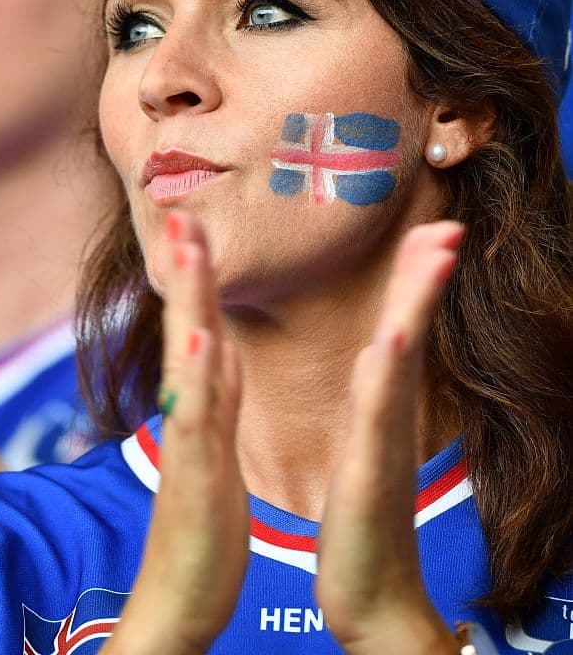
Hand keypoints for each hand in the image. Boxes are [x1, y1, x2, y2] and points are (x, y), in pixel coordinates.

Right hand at [108, 211, 247, 654]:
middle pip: (187, 322)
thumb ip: (214, 389)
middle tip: (181, 207)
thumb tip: (214, 342)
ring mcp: (188, 436)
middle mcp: (191, 407)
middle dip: (185, 264)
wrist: (182, 592)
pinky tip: (203, 340)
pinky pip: (197, 417)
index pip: (199, 320)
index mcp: (204, 398)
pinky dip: (198, 376)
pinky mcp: (195, 473)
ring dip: (187, 299)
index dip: (197, 269)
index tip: (195, 217)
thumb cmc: (202, 517)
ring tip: (187, 246)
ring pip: (188, 356)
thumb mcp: (212, 439)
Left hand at [316, 221, 463, 654]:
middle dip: (426, 270)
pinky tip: (392, 340)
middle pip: (410, 322)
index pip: (401, 320)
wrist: (371, 588)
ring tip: (434, 251)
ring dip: (416, 301)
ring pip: (400, 353)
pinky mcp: (369, 468)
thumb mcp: (367, 441)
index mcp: (380, 396)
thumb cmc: (362, 512)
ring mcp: (383, 434)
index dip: (415, 272)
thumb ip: (376, 396)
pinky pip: (378, 413)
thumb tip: (384, 355)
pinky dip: (386, 372)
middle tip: (447, 222)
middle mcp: (389, 406)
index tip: (431, 225)